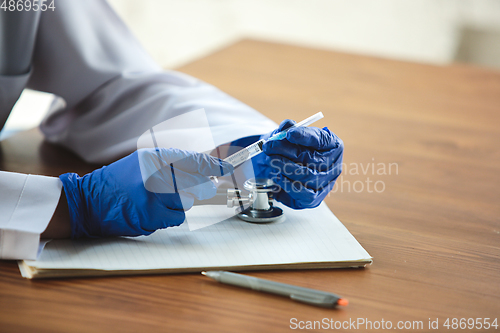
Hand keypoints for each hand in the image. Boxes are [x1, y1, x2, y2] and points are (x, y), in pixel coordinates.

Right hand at [59, 148, 232, 237]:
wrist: (89, 202)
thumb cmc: (118, 182)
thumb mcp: (143, 163)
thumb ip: (171, 165)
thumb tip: (206, 174)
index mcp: (153, 158)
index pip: (192, 160)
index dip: (212, 166)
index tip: (226, 168)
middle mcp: (155, 175)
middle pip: (196, 184)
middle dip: (201, 188)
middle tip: (202, 188)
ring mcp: (153, 197)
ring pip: (186, 202)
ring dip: (179, 203)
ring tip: (158, 200)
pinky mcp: (151, 216)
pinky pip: (176, 217)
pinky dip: (169, 215)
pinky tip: (153, 211)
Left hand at [254, 119, 342, 208]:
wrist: (283, 168)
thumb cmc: (291, 150)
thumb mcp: (287, 136)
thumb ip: (287, 129)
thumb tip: (287, 125)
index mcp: (332, 145)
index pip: (320, 139)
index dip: (304, 136)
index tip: (289, 134)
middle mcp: (333, 165)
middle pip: (311, 158)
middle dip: (286, 151)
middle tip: (269, 147)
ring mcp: (326, 183)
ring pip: (307, 176)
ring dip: (285, 167)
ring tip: (272, 161)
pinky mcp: (315, 198)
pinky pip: (304, 193)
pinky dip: (288, 184)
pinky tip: (278, 176)